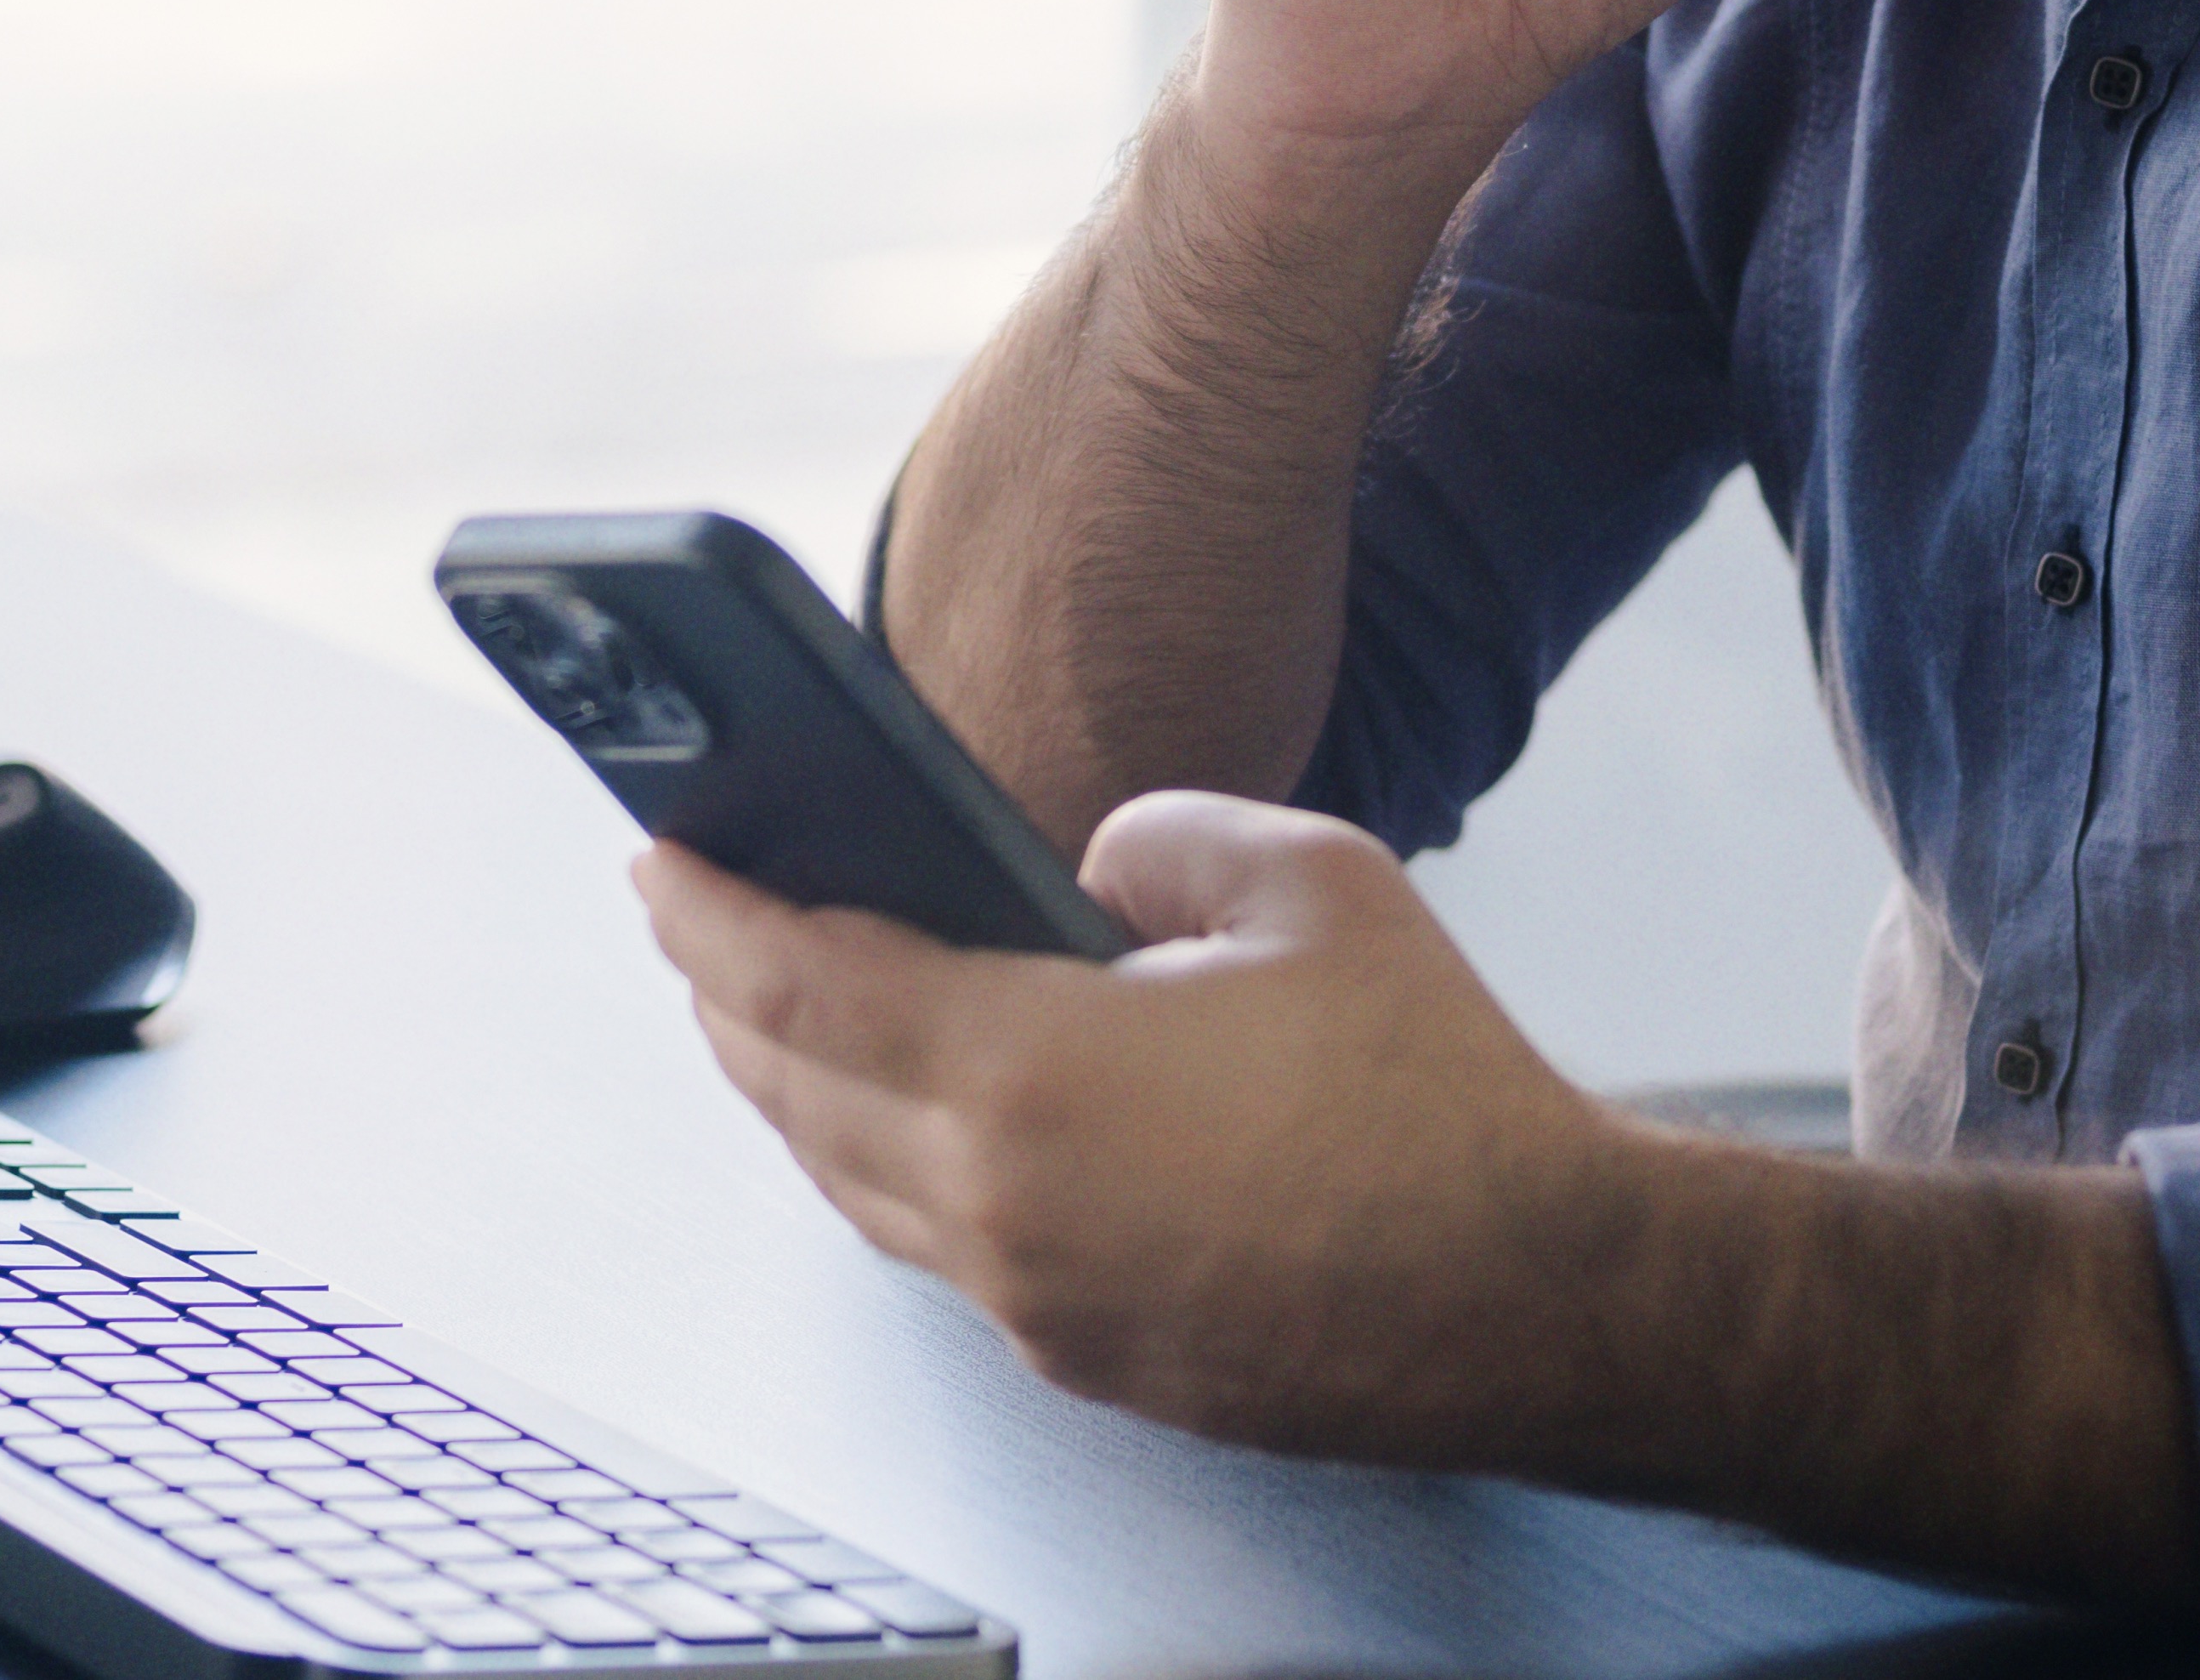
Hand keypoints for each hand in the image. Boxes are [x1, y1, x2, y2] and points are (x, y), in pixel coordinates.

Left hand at [630, 792, 1651, 1460]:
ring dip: (796, 1097)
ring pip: (852, 1189)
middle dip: (724, 1001)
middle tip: (698, 929)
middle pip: (791, 1096)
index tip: (655, 863)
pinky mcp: (1088, 1359)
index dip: (706, 915)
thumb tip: (1091, 867)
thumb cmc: (1441, 1099)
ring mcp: (1037, 1301)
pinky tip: (920, 1129)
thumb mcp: (1306, 881)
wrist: (1544, 1295)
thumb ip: (1161, 839)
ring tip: (782, 1019)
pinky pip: (940, 1254)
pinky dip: (889, 1175)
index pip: (796, 985)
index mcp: (1026, 1076)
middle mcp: (1000, 1208)